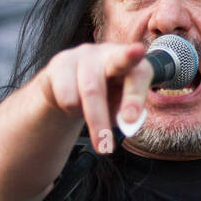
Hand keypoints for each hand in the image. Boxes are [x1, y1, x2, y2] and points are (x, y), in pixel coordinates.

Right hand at [33, 42, 153, 153]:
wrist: (69, 87)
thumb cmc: (105, 97)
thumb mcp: (120, 107)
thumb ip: (127, 114)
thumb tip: (127, 122)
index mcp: (131, 64)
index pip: (139, 74)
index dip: (136, 96)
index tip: (130, 119)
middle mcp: (108, 52)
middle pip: (108, 80)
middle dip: (111, 107)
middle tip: (106, 147)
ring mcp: (83, 55)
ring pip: (90, 92)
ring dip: (92, 121)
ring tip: (90, 121)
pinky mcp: (61, 63)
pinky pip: (67, 96)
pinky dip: (71, 111)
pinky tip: (73, 106)